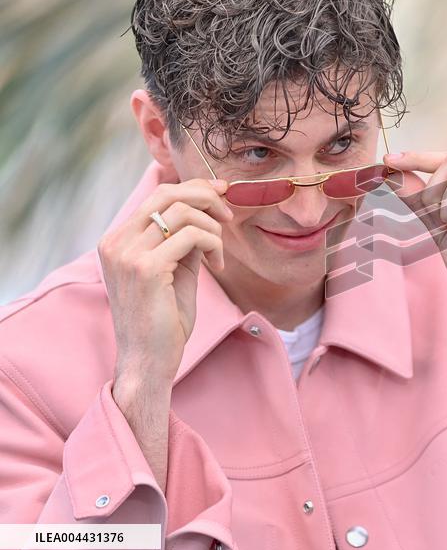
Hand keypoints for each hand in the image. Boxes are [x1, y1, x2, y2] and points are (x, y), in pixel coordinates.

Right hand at [97, 178, 230, 387]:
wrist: (148, 360)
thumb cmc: (163, 319)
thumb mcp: (174, 268)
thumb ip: (183, 239)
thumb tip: (208, 207)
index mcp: (117, 239)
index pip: (158, 195)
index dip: (194, 189)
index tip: (221, 194)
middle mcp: (115, 242)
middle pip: (168, 194)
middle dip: (206, 198)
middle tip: (229, 216)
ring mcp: (127, 254)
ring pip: (183, 213)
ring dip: (213, 229)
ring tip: (219, 255)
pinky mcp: (146, 268)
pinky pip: (192, 236)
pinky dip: (214, 245)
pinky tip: (216, 267)